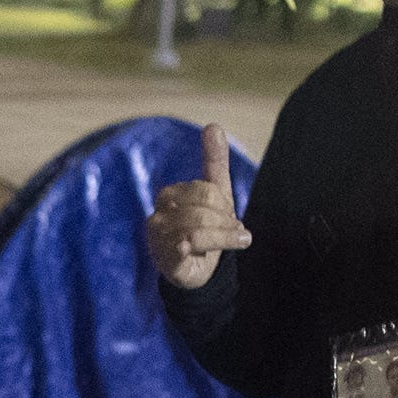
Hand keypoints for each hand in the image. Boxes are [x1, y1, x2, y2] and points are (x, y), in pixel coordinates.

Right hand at [146, 123, 250, 288]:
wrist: (197, 272)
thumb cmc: (204, 228)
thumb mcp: (214, 194)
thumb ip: (213, 160)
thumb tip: (213, 125)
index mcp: (168, 196)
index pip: (204, 190)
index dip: (224, 204)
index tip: (232, 217)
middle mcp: (159, 217)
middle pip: (202, 209)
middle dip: (226, 221)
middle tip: (237, 232)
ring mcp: (159, 240)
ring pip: (198, 229)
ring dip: (225, 237)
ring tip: (238, 241)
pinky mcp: (167, 262)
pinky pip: (181, 248)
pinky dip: (192, 245)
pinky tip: (192, 249)